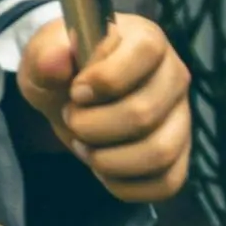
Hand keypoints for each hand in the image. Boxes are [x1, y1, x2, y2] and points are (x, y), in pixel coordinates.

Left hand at [18, 6, 192, 207]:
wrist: (73, 99)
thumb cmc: (65, 72)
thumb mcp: (44, 56)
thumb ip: (45, 55)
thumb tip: (56, 61)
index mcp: (147, 40)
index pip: (146, 52)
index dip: (106, 78)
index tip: (75, 91)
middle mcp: (174, 76)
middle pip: (145, 113)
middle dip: (92, 126)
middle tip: (71, 119)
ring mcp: (181, 117)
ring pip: (160, 153)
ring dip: (108, 159)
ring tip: (83, 146)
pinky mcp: (179, 154)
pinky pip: (167, 182)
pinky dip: (126, 185)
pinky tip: (102, 169)